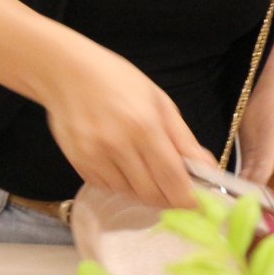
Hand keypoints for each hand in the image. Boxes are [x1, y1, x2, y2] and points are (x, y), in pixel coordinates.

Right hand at [41, 42, 209, 208]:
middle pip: (151, 193)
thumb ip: (184, 139)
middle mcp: (118, 145)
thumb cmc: (118, 81)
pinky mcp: (77, 162)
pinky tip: (119, 162)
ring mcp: (94, 156)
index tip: (196, 202)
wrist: (65, 72)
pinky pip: (106, 186)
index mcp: (144, 126)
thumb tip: (208, 170)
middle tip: (172, 188)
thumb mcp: (159, 102)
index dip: (188, 198)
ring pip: (128, 193)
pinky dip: (119, 182)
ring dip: (142, 188)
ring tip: (142, 167)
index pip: (172, 179)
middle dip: (167, 197)